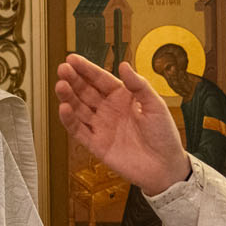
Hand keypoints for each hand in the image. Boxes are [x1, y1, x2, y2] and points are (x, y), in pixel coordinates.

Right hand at [57, 54, 187, 194]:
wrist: (165, 167)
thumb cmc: (164, 135)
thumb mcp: (155, 105)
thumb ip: (139, 85)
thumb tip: (124, 65)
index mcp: (123, 97)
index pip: (101, 79)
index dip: (86, 69)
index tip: (72, 58)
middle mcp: (109, 110)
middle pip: (86, 91)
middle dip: (73, 79)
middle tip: (63, 69)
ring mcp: (101, 126)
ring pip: (79, 108)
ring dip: (68, 97)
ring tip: (61, 85)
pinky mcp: (96, 144)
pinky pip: (78, 130)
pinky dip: (69, 120)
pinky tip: (64, 108)